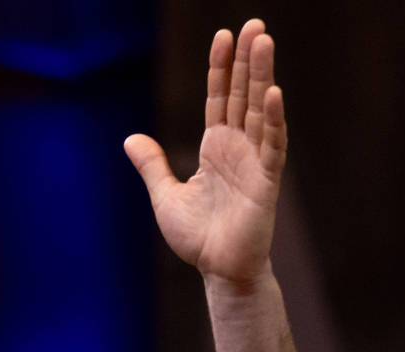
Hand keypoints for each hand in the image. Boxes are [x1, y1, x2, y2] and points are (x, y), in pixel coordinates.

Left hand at [124, 21, 286, 289]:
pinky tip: (274, 94)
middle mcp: (238, 148)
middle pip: (244, 94)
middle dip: (248, 59)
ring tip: (265, 42)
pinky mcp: (267, 183)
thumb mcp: (165, 196)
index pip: (220, 98)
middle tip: (255, 24)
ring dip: (263, 76)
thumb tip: (130, 138)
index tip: (224, 35)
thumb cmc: (198, 239)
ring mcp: (255, 162)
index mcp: (216, 148)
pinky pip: (272, 146)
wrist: (219, 273)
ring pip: (261, 111)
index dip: (221, 67)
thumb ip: (153, 165)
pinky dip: (274, 121)